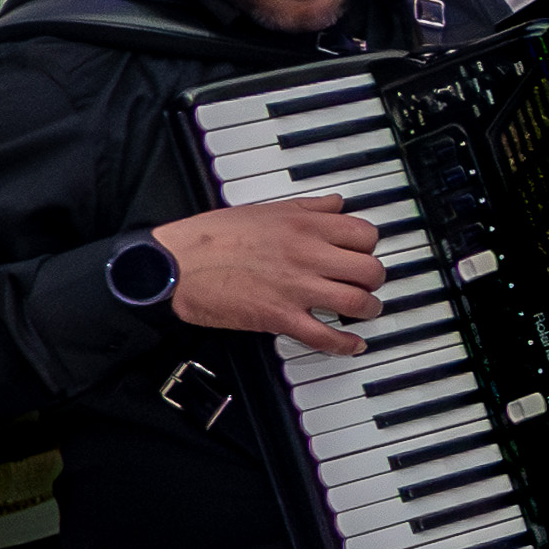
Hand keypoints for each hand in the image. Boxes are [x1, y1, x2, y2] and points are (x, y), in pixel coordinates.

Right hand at [155, 198, 386, 356]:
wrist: (175, 264)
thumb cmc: (211, 236)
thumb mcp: (264, 209)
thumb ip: (307, 207)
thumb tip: (336, 203)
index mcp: (304, 225)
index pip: (364, 235)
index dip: (368, 247)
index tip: (362, 253)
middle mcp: (308, 254)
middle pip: (369, 270)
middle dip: (373, 280)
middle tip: (366, 284)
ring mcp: (297, 288)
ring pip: (357, 302)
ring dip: (367, 309)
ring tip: (363, 310)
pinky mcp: (281, 317)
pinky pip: (326, 336)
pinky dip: (346, 344)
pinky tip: (353, 345)